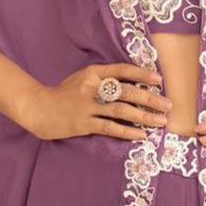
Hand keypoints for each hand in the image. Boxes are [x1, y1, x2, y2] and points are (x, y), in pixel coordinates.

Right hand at [16, 63, 172, 141]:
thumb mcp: (82, 78)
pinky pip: (110, 128)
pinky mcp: (83, 124)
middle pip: (127, 91)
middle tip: (168, 105)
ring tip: (160, 121)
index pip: (122, 70)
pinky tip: (141, 134)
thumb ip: (104, 78)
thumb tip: (131, 82)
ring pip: (121, 111)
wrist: (37, 107)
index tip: (159, 80)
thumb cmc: (64, 93)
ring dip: (144, 116)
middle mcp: (92, 87)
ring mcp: (87, 106)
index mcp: (93, 72)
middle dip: (150, 98)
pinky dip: (127, 131)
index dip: (142, 74)